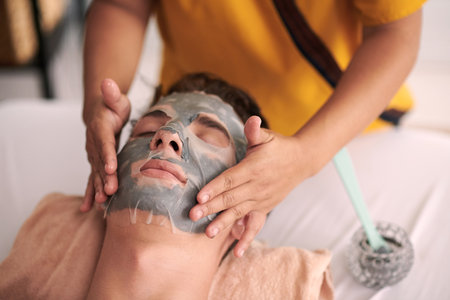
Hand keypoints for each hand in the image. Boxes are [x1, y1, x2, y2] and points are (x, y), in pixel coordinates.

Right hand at [80, 79, 130, 211]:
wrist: (100, 114)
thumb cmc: (112, 106)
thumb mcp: (115, 98)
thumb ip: (112, 93)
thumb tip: (107, 82)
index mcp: (100, 129)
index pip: (104, 142)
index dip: (107, 154)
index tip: (111, 166)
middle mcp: (94, 145)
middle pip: (99, 162)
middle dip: (104, 178)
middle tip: (111, 191)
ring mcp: (93, 156)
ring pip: (96, 174)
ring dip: (98, 188)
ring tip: (101, 204)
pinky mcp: (96, 163)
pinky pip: (92, 179)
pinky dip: (91, 193)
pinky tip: (90, 208)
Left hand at [190, 116, 309, 255]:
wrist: (301, 161)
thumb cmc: (279, 146)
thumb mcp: (267, 136)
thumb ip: (255, 131)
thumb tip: (251, 119)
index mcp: (253, 168)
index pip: (231, 179)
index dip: (215, 187)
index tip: (200, 196)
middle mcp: (257, 186)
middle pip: (231, 198)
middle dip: (211, 207)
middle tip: (194, 215)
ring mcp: (261, 200)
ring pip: (239, 213)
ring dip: (223, 223)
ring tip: (208, 234)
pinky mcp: (265, 208)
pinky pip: (255, 225)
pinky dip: (247, 238)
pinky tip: (237, 252)